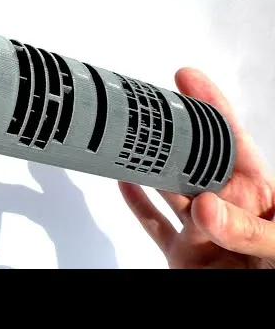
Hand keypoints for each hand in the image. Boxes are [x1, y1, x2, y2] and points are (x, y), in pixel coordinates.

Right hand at [119, 68, 274, 268]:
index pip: (232, 142)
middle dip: (172, 132)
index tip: (188, 78)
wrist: (273, 311)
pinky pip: (153, 224)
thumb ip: (250, 229)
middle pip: (193, 160)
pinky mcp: (181, 255)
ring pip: (168, 190)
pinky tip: (123, 181)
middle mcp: (226, 208)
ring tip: (129, 139)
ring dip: (148, 165)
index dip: (211, 105)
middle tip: (150, 106)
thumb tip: (206, 206)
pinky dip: (137, 204)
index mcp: (260, 195)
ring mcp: (200, 231)